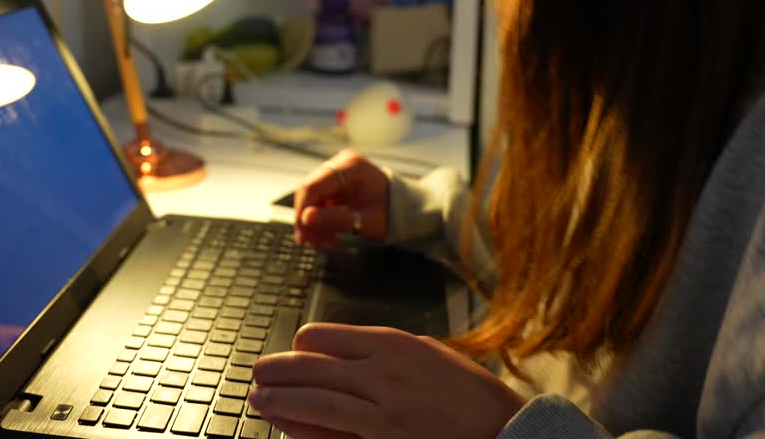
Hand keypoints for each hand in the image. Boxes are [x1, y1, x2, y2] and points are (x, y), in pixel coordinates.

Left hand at [251, 323, 524, 438]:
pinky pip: (331, 431)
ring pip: (314, 396)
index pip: (328, 336)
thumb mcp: (430, 356)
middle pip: (312, 364)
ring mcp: (381, 406)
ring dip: (280, 396)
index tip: (293, 351)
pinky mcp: (382, 438)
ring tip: (258, 396)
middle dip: (279, 368)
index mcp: (394, 342)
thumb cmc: (472, 397)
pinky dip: (303, 426)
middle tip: (258, 371)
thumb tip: (349, 352)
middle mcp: (383, 369)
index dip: (304, 345)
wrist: (507, 431)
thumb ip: (389, 352)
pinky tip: (285, 422)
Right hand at [294, 150, 389, 248]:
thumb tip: (306, 218)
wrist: (405, 208)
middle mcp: (341, 164)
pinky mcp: (336, 183)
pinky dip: (322, 220)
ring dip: (315, 223)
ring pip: (312, 199)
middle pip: (309, 191)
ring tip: (325, 243)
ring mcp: (338, 172)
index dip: (303, 211)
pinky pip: (320, 201)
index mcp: (351, 167)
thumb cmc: (391, 213)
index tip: (303, 235)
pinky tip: (330, 235)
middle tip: (313, 244)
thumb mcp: (367, 222)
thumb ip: (337, 220)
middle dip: (308, 220)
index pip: (313, 186)